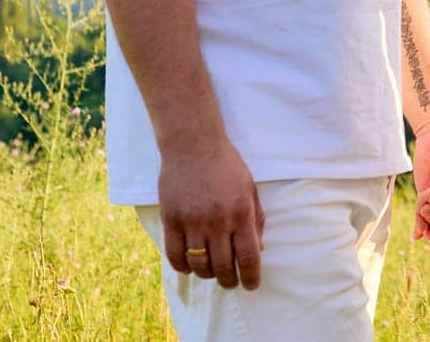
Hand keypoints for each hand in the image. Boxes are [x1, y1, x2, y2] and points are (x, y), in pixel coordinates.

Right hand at [157, 136, 264, 289]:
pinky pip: (175, 255)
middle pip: (223, 267)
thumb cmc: (227, 165)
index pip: (249, 257)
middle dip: (229, 281)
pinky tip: (190, 264)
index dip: (251, 277)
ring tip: (211, 272)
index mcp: (242, 212)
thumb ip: (255, 220)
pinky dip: (183, 267)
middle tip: (231, 282)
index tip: (251, 285)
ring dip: (207, 275)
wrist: (193, 144)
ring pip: (199, 265)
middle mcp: (218, 220)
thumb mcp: (250, 189)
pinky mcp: (172, 219)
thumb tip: (257, 251)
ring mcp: (193, 221)